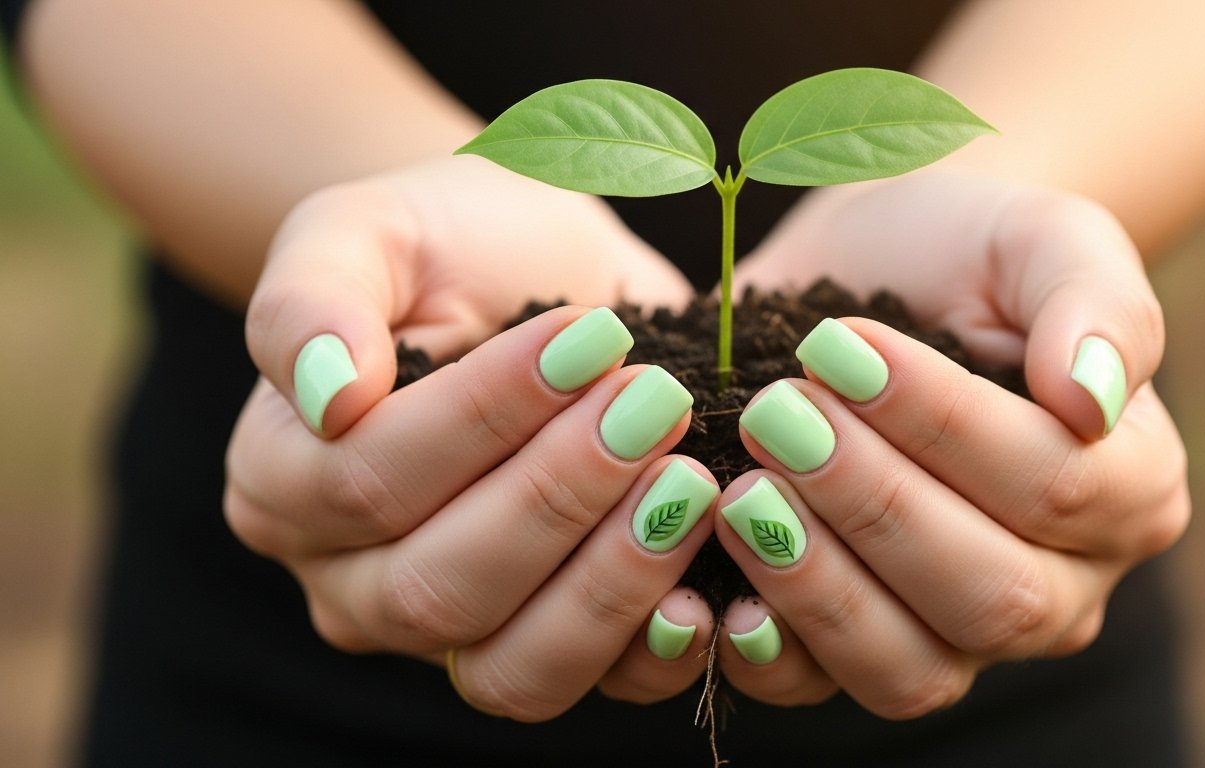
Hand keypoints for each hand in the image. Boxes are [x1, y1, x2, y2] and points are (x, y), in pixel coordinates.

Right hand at [227, 157, 713, 719]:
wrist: (533, 266)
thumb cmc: (444, 244)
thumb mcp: (367, 230)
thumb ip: (312, 301)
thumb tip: (327, 397)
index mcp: (284, 479)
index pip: (372, 479)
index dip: (486, 417)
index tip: (590, 339)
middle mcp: (350, 578)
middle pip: (442, 585)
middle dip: (562, 495)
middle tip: (657, 406)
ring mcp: (447, 630)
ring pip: (511, 668)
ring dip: (613, 581)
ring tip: (691, 484)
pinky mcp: (542, 643)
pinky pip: (586, 687)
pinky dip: (649, 652)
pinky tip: (705, 586)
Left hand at [711, 174, 1188, 714]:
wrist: (873, 269)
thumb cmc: (966, 251)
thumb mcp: (1040, 238)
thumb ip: (1093, 302)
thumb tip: (1090, 396)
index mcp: (1129, 487)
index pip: (1051, 484)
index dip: (940, 425)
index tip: (838, 347)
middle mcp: (1062, 584)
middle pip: (987, 594)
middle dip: (870, 504)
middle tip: (777, 415)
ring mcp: (962, 634)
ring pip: (912, 669)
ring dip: (816, 585)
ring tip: (740, 492)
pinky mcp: (863, 646)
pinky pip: (823, 690)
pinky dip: (768, 653)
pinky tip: (718, 591)